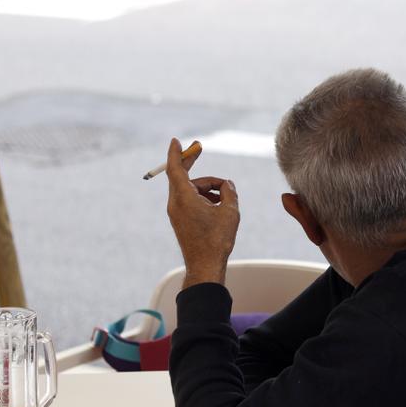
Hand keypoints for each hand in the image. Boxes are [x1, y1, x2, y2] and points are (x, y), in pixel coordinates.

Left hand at [164, 138, 239, 287]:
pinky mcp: (181, 220)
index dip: (176, 152)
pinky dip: (203, 197)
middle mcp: (176, 203)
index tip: (176, 141)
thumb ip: (229, 192)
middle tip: (199, 148)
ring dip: (207, 187)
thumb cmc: (217, 240)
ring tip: (226, 199)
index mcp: (183, 197)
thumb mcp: (230, 211)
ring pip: (191, 189)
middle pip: (183, 176)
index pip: (175, 168)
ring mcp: (177, 212)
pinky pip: (190, 200)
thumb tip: (227, 185)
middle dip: (191, 162)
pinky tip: (220, 207)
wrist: (205, 266)